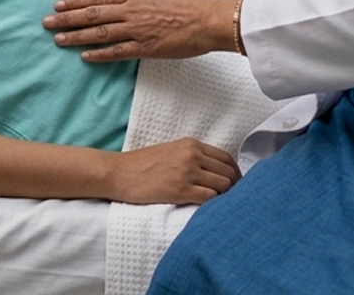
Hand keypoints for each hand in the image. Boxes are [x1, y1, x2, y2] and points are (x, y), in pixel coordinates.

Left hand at [45, 0, 239, 61]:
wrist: (208, 19)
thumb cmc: (187, 2)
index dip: (75, 1)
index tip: (57, 4)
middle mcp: (131, 10)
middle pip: (92, 14)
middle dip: (67, 19)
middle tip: (46, 23)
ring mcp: (137, 30)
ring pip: (100, 33)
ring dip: (77, 36)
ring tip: (58, 40)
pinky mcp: (146, 48)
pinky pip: (118, 52)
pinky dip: (100, 54)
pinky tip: (84, 56)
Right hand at [105, 138, 240, 204]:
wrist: (118, 173)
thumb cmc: (141, 164)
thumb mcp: (170, 150)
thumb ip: (191, 156)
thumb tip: (213, 170)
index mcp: (191, 144)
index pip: (226, 158)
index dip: (235, 172)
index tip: (235, 183)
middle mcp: (192, 156)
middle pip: (228, 172)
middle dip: (233, 186)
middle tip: (230, 198)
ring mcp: (187, 172)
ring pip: (223, 185)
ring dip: (223, 196)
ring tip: (217, 204)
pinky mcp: (180, 190)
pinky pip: (209, 198)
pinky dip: (212, 204)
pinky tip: (205, 208)